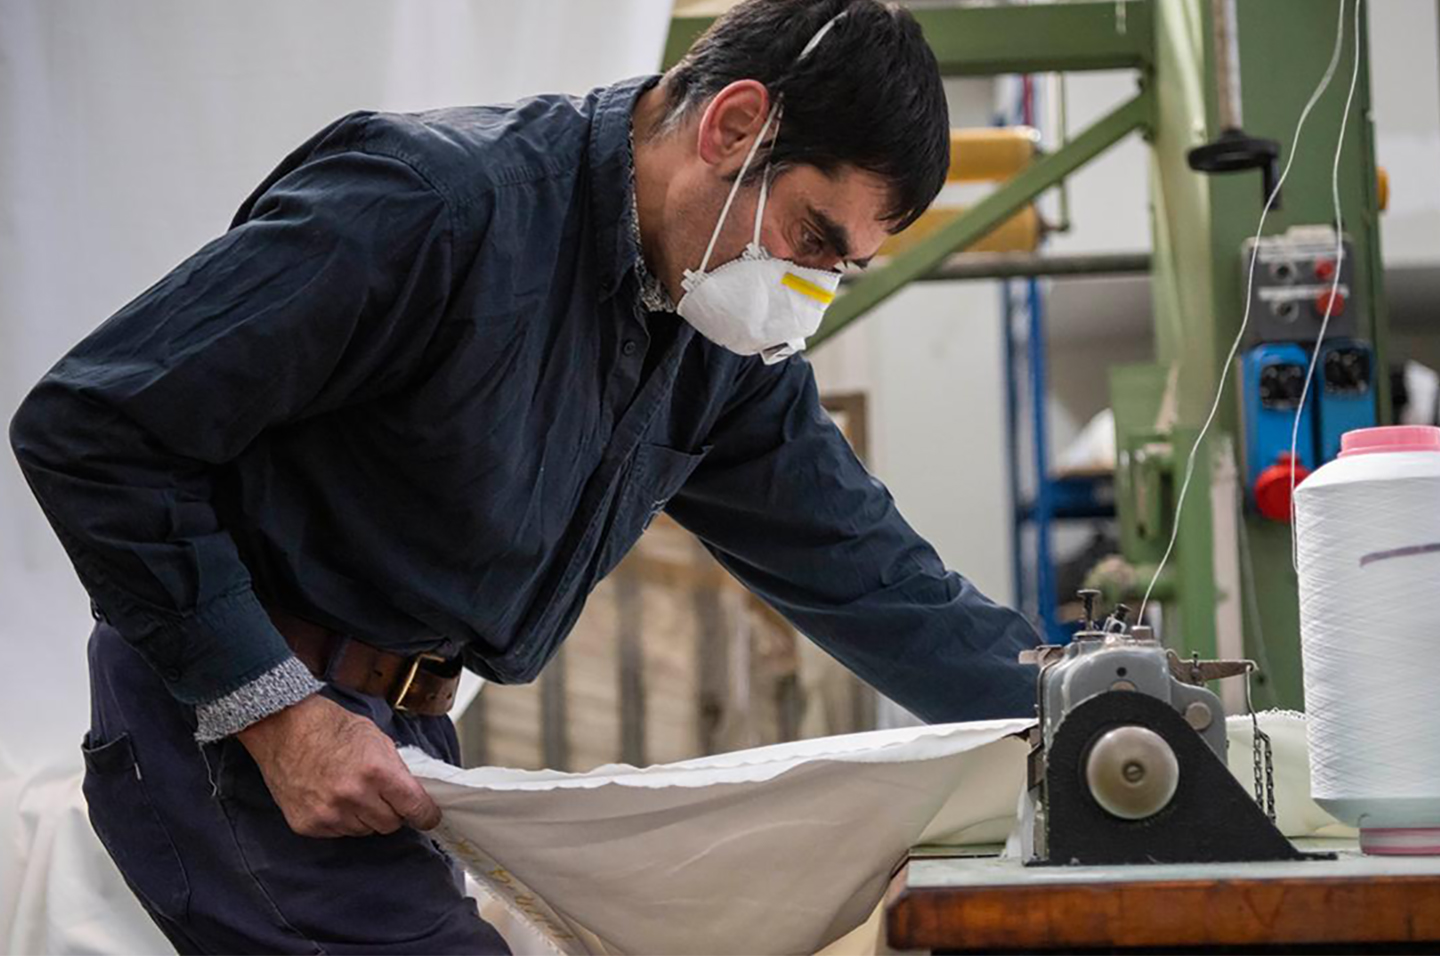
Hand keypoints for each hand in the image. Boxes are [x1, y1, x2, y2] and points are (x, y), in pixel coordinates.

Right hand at [236, 694, 441, 837]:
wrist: (285, 728)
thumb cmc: (331, 727)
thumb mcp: (377, 739)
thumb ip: (396, 770)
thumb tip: (413, 795)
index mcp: (377, 771)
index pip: (415, 808)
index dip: (426, 815)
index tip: (428, 817)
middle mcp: (354, 796)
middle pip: (391, 824)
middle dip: (393, 811)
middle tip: (381, 794)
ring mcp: (329, 813)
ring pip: (366, 831)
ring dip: (366, 816)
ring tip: (351, 791)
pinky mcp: (309, 824)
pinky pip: (340, 833)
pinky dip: (342, 819)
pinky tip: (332, 797)